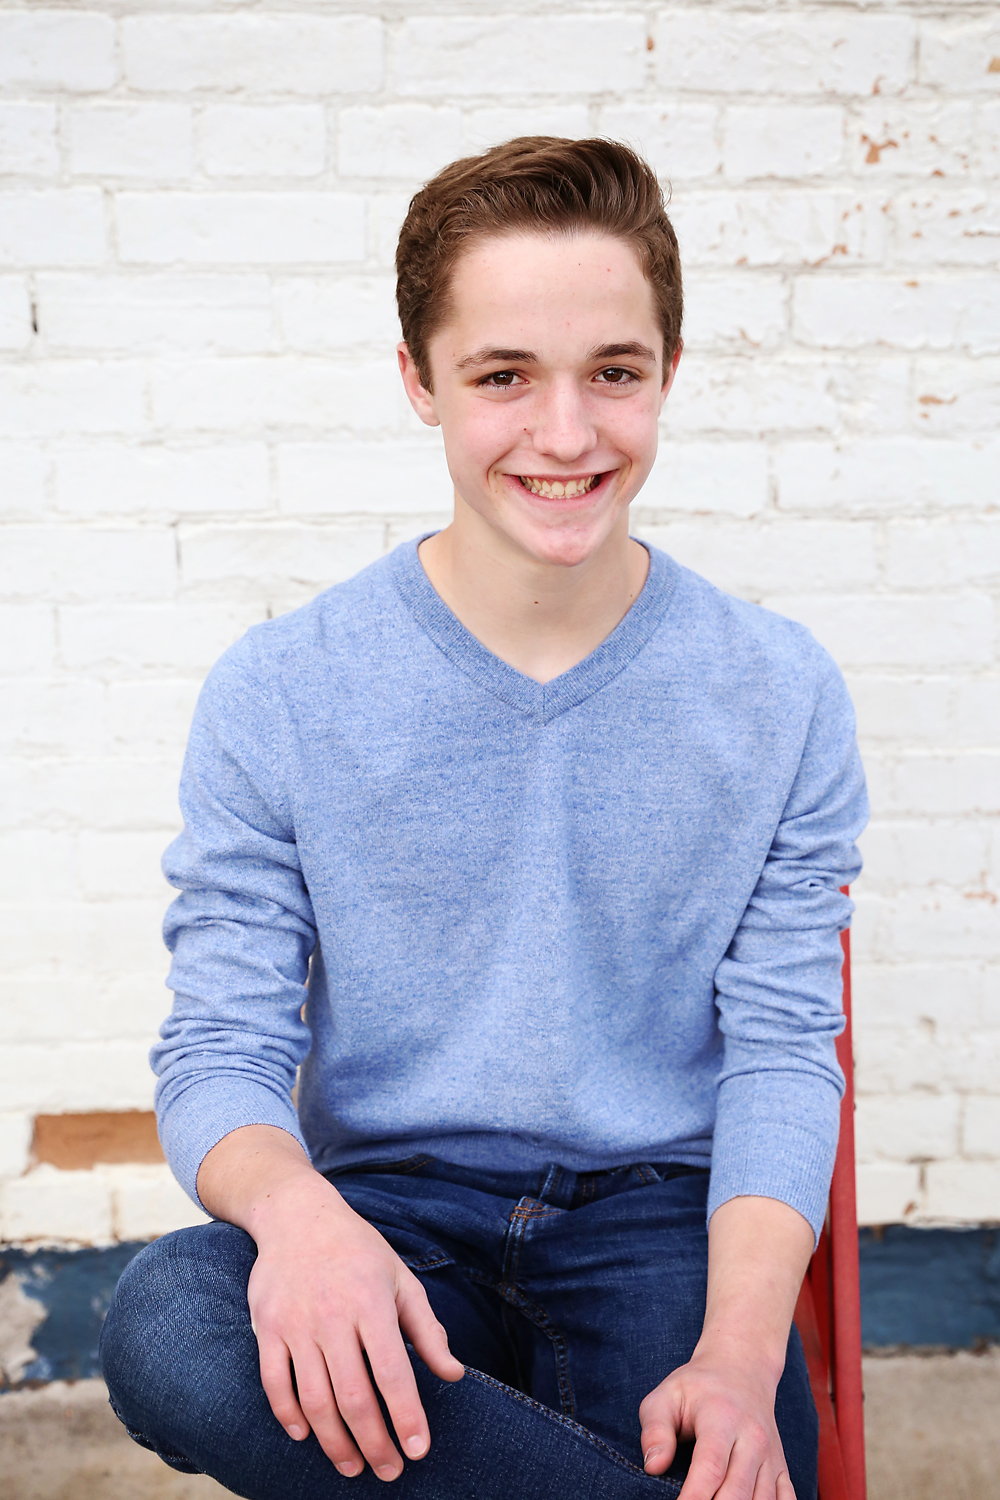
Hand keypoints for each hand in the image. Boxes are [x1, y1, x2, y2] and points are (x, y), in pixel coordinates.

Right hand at [247, 1172, 463, 1479]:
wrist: (297, 1215)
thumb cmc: (358, 1249)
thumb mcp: (401, 1278)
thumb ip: (428, 1329)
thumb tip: (454, 1374)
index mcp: (371, 1302)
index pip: (392, 1372)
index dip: (406, 1416)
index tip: (419, 1450)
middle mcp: (332, 1316)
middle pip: (353, 1397)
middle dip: (374, 1443)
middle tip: (390, 1471)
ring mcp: (295, 1324)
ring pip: (314, 1399)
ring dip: (334, 1442)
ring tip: (353, 1466)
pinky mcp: (267, 1328)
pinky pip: (274, 1383)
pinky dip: (289, 1416)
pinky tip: (306, 1436)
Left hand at [639, 1346, 793, 1499]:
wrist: (742, 1369)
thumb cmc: (698, 1387)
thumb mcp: (666, 1395)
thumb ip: (655, 1429)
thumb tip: (653, 1467)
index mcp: (722, 1418)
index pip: (711, 1468)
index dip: (694, 1498)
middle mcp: (753, 1439)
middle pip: (738, 1493)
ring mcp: (771, 1456)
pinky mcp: (781, 1468)